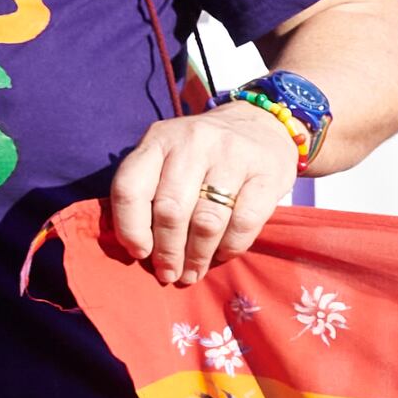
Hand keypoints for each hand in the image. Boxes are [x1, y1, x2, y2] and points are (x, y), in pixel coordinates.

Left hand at [105, 102, 302, 286]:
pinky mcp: (267, 173)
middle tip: (170, 274)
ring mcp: (233, 155)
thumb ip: (148, 190)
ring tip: (192, 273)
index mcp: (159, 139)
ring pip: (207, 221)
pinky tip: (222, 254)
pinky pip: (243, 223)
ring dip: (197, 257)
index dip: (130, 228)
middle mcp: (194, 141)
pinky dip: (230, 247)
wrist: (261, 124)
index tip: (140, 253)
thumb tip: (140, 250)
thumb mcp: (167, 156)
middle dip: (168, 252)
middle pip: (171, 210)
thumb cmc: (203, 153)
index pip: (130, 188)